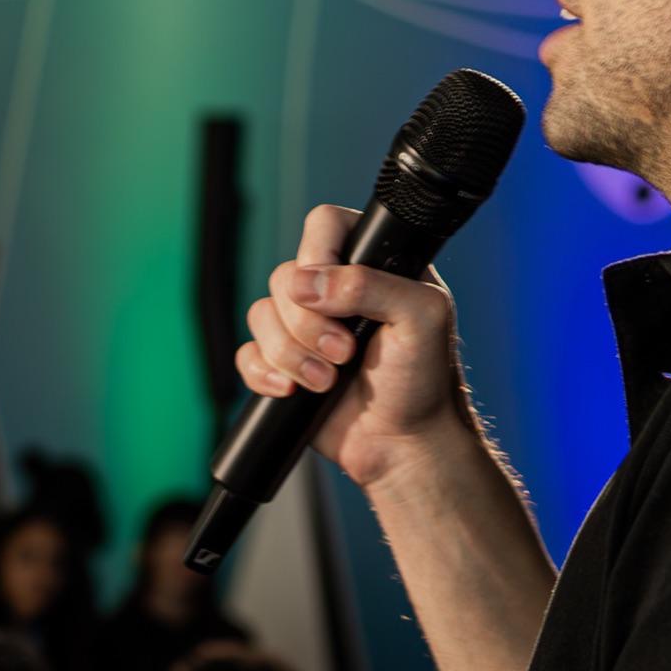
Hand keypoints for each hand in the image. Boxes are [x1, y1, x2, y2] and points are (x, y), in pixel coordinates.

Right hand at [239, 203, 474, 494]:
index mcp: (371, 264)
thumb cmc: (424, 381)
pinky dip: (264, 374)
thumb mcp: (421, 318)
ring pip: (260, 316)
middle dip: (308, 323)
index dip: (318, 255)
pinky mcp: (282, 364)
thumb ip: (371, 285)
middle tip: (344, 352)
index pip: (325, 226)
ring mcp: (304, 328)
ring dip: (291, 355)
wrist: (404, 445)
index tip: (330, 294)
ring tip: (326, 381)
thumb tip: (309, 283)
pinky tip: (293, 391)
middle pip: (284, 277)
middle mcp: (333, 291)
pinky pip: (246, 354)